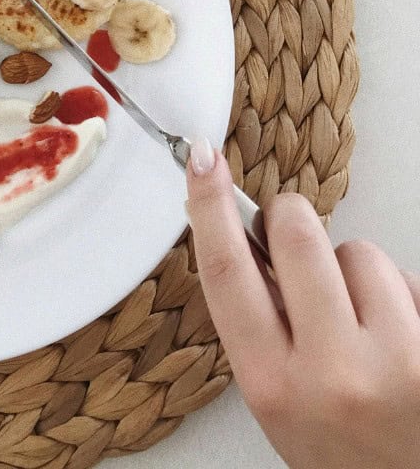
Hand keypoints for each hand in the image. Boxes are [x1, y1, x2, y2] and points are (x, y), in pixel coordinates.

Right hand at [186, 140, 419, 468]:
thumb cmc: (344, 454)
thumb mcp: (277, 401)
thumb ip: (260, 329)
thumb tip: (249, 246)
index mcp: (273, 384)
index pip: (228, 272)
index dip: (210, 208)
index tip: (204, 162)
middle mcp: (333, 372)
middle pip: (297, 240)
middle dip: (291, 220)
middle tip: (290, 230)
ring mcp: (399, 361)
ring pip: (362, 255)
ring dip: (358, 271)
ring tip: (363, 319)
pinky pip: (413, 281)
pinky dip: (404, 295)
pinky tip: (402, 336)